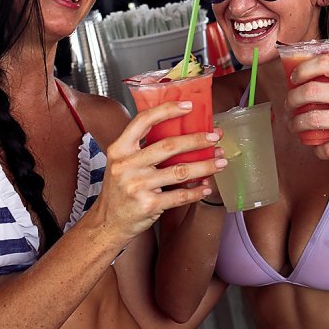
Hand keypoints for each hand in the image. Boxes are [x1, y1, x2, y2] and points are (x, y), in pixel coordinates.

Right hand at [94, 101, 226, 242]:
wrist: (108, 222)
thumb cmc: (119, 189)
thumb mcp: (122, 163)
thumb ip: (142, 148)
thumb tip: (182, 133)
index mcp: (120, 149)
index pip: (143, 121)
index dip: (167, 110)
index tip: (188, 106)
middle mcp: (126, 165)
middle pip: (169, 146)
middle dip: (196, 140)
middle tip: (215, 137)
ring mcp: (137, 186)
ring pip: (180, 171)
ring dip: (205, 166)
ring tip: (221, 161)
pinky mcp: (148, 205)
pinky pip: (179, 196)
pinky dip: (197, 191)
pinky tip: (207, 187)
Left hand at [286, 55, 328, 165]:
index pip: (323, 63)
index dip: (303, 69)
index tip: (295, 77)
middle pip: (309, 92)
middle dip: (292, 100)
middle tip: (290, 106)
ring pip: (311, 121)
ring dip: (297, 126)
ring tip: (296, 127)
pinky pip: (327, 149)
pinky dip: (318, 150)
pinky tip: (320, 149)